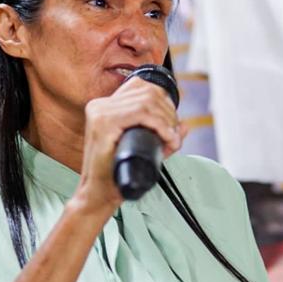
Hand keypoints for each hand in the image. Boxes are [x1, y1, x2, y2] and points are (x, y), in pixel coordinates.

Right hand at [73, 76, 187, 212]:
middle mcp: (100, 105)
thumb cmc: (116, 175)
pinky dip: (160, 125)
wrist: (97, 195)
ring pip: (147, 101)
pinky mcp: (103, 125)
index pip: (141, 86)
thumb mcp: (143, 150)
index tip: (171, 124)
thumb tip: (185, 126)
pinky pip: (141, 113)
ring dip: (167, 120)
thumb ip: (162, 137)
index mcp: (104, 106)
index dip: (164, 102)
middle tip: (174, 136)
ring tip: (172, 140)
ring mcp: (100, 113)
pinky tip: (167, 138)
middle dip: (169, 112)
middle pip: (147, 92)